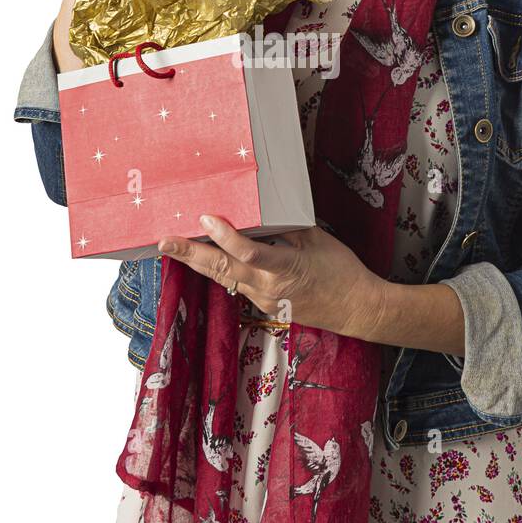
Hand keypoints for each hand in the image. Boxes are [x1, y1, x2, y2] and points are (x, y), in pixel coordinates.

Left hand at [158, 214, 387, 341]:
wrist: (357, 309)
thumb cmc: (342, 271)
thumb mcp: (318, 241)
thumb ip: (286, 228)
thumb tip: (261, 212)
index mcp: (285, 270)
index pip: (247, 253)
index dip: (224, 237)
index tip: (205, 218)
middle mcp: (268, 289)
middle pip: (222, 270)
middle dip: (190, 255)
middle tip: (164, 242)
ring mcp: (264, 300)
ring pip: (224, 279)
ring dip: (198, 262)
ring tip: (173, 247)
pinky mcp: (264, 305)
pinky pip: (236, 284)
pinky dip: (218, 270)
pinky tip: (204, 258)